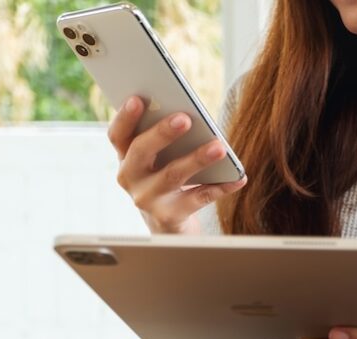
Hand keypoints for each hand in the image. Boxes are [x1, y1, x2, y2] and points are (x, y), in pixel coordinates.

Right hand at [108, 96, 246, 233]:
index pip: (118, 135)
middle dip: (162, 133)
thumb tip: (188, 115)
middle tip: (185, 118)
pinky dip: (221, 187)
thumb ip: (164, 138)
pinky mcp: (169, 216)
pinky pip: (199, 198)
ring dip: (197, 159)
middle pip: (141, 151)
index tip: (137, 99)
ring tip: (219, 147)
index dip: (125, 117)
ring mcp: (147, 199)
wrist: (168, 223)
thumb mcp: (159, 159)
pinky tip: (238, 178)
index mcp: (126, 156)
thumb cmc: (167, 176)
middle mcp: (130, 177)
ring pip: (172, 175)